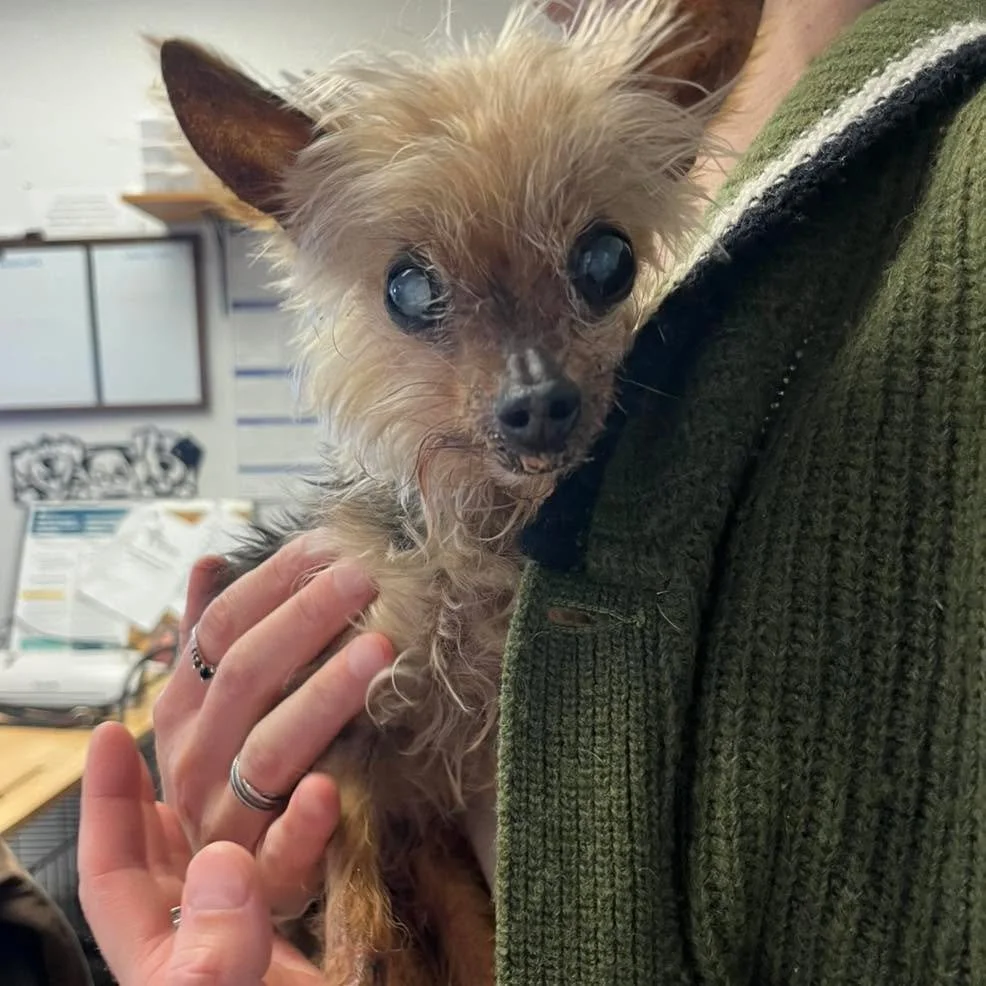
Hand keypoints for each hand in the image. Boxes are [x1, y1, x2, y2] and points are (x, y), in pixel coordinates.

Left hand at [79, 721, 323, 985]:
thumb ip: (210, 950)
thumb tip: (221, 860)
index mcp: (158, 955)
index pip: (113, 867)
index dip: (105, 800)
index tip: (110, 735)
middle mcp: (199, 935)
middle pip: (175, 842)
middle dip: (179, 777)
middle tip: (190, 721)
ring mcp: (251, 936)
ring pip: (243, 843)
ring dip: (262, 790)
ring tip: (278, 739)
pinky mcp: (305, 938)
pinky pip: (301, 864)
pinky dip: (312, 825)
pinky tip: (327, 794)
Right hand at [152, 533, 394, 916]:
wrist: (220, 885)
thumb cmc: (230, 772)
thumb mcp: (209, 705)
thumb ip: (209, 635)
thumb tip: (210, 562)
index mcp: (185, 710)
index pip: (220, 630)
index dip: (272, 582)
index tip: (327, 544)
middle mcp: (197, 757)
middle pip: (246, 676)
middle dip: (307, 619)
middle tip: (366, 576)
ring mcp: (226, 815)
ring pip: (271, 748)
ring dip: (324, 697)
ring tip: (379, 652)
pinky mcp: (266, 874)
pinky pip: (284, 848)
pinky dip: (306, 819)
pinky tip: (333, 787)